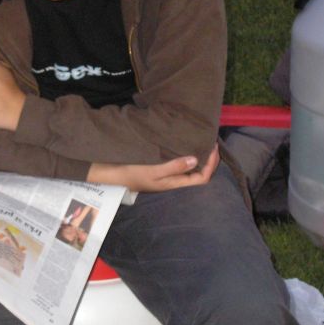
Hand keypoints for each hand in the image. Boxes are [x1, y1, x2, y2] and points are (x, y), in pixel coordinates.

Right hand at [87, 144, 219, 191]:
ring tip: (201, 141)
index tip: (213, 146)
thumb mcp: (153, 170)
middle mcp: (172, 181)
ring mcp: (166, 175)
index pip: (201, 178)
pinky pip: (179, 162)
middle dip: (208, 160)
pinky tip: (183, 143)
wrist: (110, 174)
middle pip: (198, 174)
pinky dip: (186, 153)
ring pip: (189, 168)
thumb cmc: (131, 172)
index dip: (211, 164)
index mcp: (174, 183)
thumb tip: (195, 160)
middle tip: (211, 141)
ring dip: (198, 156)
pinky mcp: (159, 168)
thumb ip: (174, 166)